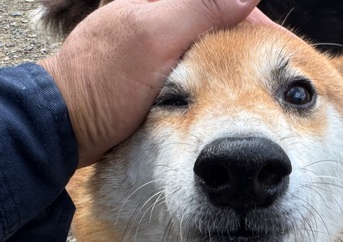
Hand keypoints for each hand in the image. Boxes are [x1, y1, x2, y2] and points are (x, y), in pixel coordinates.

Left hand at [39, 0, 271, 167]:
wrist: (64, 128)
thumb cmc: (101, 85)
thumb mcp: (151, 38)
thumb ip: (198, 9)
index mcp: (155, 3)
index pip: (215, 3)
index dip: (251, 19)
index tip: (279, 45)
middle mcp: (155, 20)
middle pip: (214, 23)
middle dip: (245, 42)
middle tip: (272, 70)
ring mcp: (151, 49)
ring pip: (205, 48)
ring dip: (231, 63)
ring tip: (256, 85)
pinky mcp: (149, 76)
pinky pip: (192, 71)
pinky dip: (212, 80)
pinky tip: (224, 97)